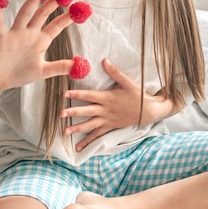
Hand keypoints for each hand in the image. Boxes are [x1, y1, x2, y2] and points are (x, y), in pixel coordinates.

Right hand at [0, 0, 73, 93]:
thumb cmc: (19, 74)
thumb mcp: (43, 71)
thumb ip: (60, 67)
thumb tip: (79, 65)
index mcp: (41, 41)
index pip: (57, 25)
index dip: (68, 17)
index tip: (80, 7)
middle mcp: (29, 33)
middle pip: (43, 14)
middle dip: (52, 2)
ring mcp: (15, 34)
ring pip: (24, 14)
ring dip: (31, 2)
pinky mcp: (0, 38)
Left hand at [61, 58, 176, 150]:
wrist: (147, 111)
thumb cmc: (137, 95)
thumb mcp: (127, 82)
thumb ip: (115, 72)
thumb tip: (104, 60)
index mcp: (107, 98)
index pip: (89, 95)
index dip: (77, 94)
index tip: (64, 94)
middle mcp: (105, 110)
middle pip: (87, 111)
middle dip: (73, 112)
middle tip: (60, 114)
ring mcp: (107, 120)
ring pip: (90, 125)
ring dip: (77, 128)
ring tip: (64, 132)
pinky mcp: (110, 127)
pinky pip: (97, 135)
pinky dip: (88, 142)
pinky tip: (78, 148)